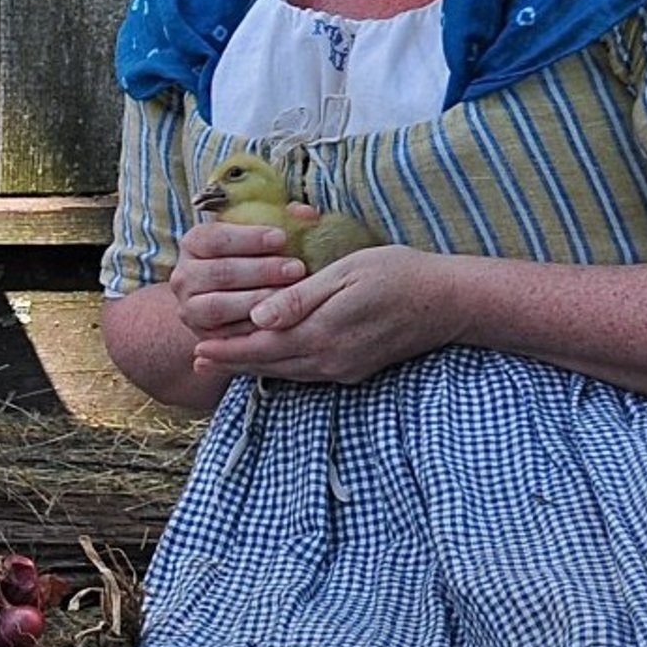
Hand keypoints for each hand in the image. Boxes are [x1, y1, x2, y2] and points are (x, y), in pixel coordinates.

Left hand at [182, 236, 443, 384]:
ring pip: (288, 372)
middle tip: (199, 361)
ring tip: (225, 362)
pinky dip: (282, 367)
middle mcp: (331, 360)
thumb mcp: (346, 274)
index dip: (228, 350)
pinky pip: (308, 372)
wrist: (448, 302)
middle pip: (270, 364)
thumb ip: (300, 298)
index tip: (198, 350)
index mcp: (323, 334)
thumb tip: (258, 317)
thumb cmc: (398, 274)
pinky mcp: (357, 370)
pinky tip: (272, 360)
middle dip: (234, 362)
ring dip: (255, 367)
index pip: (262, 346)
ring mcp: (345, 369)